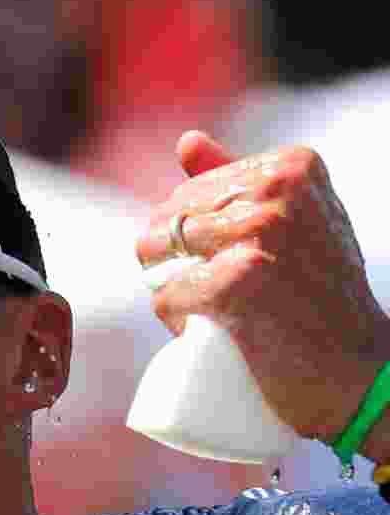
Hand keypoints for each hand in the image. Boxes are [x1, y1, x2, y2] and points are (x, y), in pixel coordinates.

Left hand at [136, 131, 389, 441]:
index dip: (192, 240)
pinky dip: (175, 321)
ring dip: (173, 291)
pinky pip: (164, 295)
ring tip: (218, 312)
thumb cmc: (319, 299)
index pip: (189, 193)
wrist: (357, 374)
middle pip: (167, 221)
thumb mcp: (293, 222)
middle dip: (174, 264)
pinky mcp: (235, 282)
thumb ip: (240, 179)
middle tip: (224, 298)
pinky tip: (211, 331)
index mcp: (290, 165)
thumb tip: (185, 141)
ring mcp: (256, 234)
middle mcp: (276, 189)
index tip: (235, 266)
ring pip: (157, 255)